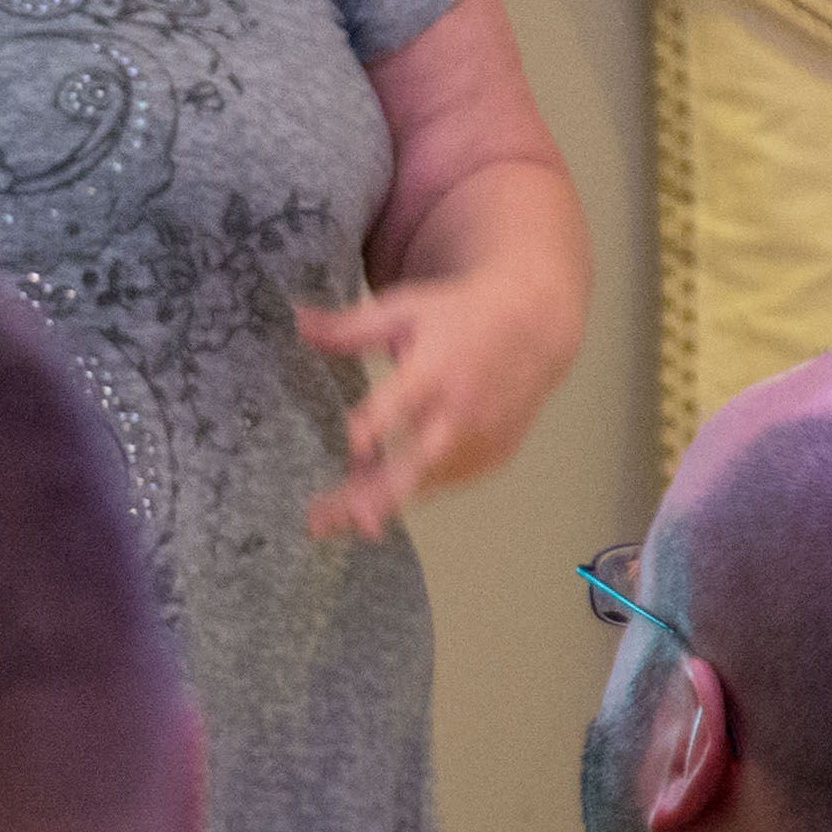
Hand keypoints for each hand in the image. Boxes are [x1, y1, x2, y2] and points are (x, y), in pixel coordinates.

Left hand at [296, 266, 576, 540]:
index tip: (352, 446)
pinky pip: (445, 481)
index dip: (375, 426)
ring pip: (427, 482)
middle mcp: (463, 409)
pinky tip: (373, 496)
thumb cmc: (459, 315)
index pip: (402, 401)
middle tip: (324, 521)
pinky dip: (411, 490)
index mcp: (437, 367)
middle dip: (373, 496)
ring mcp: (483, 438)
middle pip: (417, 462)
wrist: (534, 327)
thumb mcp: (403, 310)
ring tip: (331, 518)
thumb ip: (349, 327)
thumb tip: (297, 321)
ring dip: (380, 500)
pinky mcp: (495, 456)